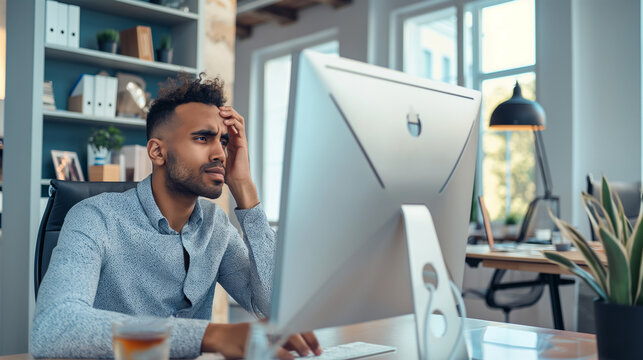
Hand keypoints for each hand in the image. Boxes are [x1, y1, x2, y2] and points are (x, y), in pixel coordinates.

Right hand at [201, 322, 322, 359]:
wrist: (222, 337)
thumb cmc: (245, 338)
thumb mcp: (266, 337)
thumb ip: (282, 342)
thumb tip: (302, 349)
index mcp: (274, 322)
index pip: (296, 325)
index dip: (310, 336)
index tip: (318, 348)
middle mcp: (269, 326)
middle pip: (293, 329)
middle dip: (307, 340)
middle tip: (316, 351)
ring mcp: (260, 334)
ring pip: (283, 336)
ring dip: (297, 346)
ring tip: (305, 353)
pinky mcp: (251, 342)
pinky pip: (268, 348)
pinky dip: (280, 353)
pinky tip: (289, 358)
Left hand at [218, 106, 258, 208]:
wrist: (236, 181)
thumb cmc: (227, 173)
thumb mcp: (216, 158)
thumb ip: (211, 150)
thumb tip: (197, 146)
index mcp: (231, 140)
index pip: (228, 122)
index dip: (221, 115)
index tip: (211, 111)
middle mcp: (237, 138)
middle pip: (234, 118)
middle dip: (226, 111)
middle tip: (216, 107)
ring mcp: (241, 140)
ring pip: (239, 120)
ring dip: (230, 113)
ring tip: (221, 111)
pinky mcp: (243, 143)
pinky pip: (240, 128)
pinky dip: (233, 122)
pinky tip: (224, 121)